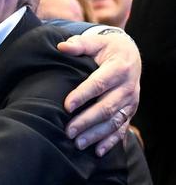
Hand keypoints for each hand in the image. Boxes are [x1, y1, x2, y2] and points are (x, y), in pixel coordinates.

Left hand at [58, 33, 139, 155]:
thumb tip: (62, 46)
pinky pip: (122, 128)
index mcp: (118, 68)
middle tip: (68, 131)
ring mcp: (131, 101)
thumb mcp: (96, 41)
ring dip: (96, 134)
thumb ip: (79, 44)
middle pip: (106, 107)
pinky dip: (111, 141)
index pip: (99, 83)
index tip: (67, 106)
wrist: (129, 54)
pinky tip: (97, 151)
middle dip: (87, 121)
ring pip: (114, 121)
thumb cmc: (107, 48)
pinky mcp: (130, 111)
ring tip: (78, 143)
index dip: (83, 95)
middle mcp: (127, 87)